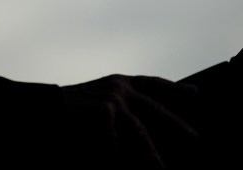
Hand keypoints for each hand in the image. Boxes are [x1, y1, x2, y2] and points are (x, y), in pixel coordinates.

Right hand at [59, 74, 199, 168]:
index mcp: (120, 81)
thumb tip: (148, 126)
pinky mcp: (104, 110)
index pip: (152, 82)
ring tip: (161, 169)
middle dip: (175, 123)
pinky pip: (116, 142)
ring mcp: (112, 97)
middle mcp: (119, 86)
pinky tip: (115, 166)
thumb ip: (122, 107)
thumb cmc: (72, 109)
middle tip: (194, 137)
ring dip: (150, 152)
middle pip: (155, 107)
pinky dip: (116, 156)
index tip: (196, 93)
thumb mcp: (100, 101)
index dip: (174, 88)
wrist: (46, 107)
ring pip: (140, 130)